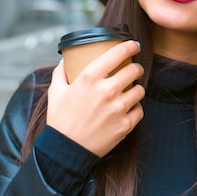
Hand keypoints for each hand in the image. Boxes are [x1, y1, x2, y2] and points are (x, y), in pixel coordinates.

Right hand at [46, 40, 144, 156]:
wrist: (65, 150)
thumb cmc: (60, 119)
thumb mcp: (56, 92)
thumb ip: (61, 72)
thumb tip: (65, 60)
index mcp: (89, 77)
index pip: (118, 53)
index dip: (130, 46)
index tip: (135, 45)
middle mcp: (106, 90)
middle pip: (135, 70)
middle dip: (136, 68)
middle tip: (133, 71)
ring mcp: (118, 108)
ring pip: (140, 90)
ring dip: (135, 90)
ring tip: (128, 92)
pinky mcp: (125, 125)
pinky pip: (139, 110)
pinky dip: (134, 110)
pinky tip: (126, 110)